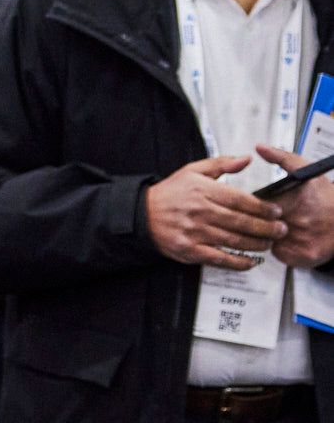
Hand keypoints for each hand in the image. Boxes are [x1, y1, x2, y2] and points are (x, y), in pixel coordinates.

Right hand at [143, 153, 285, 268]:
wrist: (141, 214)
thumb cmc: (169, 193)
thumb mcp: (192, 171)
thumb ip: (221, 164)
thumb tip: (246, 160)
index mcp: (203, 191)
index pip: (241, 200)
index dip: (263, 207)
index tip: (276, 211)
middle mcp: (200, 212)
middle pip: (242, 222)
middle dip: (266, 228)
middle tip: (280, 230)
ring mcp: (195, 232)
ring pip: (234, 241)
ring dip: (257, 244)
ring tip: (269, 243)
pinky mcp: (190, 250)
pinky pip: (220, 259)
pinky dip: (238, 262)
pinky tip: (250, 261)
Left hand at [255, 146, 333, 266]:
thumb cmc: (327, 198)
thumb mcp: (308, 172)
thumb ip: (282, 158)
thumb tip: (259, 148)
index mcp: (296, 199)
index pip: (256, 204)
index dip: (254, 205)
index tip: (256, 204)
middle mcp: (297, 220)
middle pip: (259, 223)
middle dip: (259, 220)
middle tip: (275, 216)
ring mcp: (300, 239)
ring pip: (267, 239)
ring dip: (268, 234)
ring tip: (287, 226)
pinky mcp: (302, 255)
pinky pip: (278, 253)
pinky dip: (281, 248)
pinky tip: (291, 239)